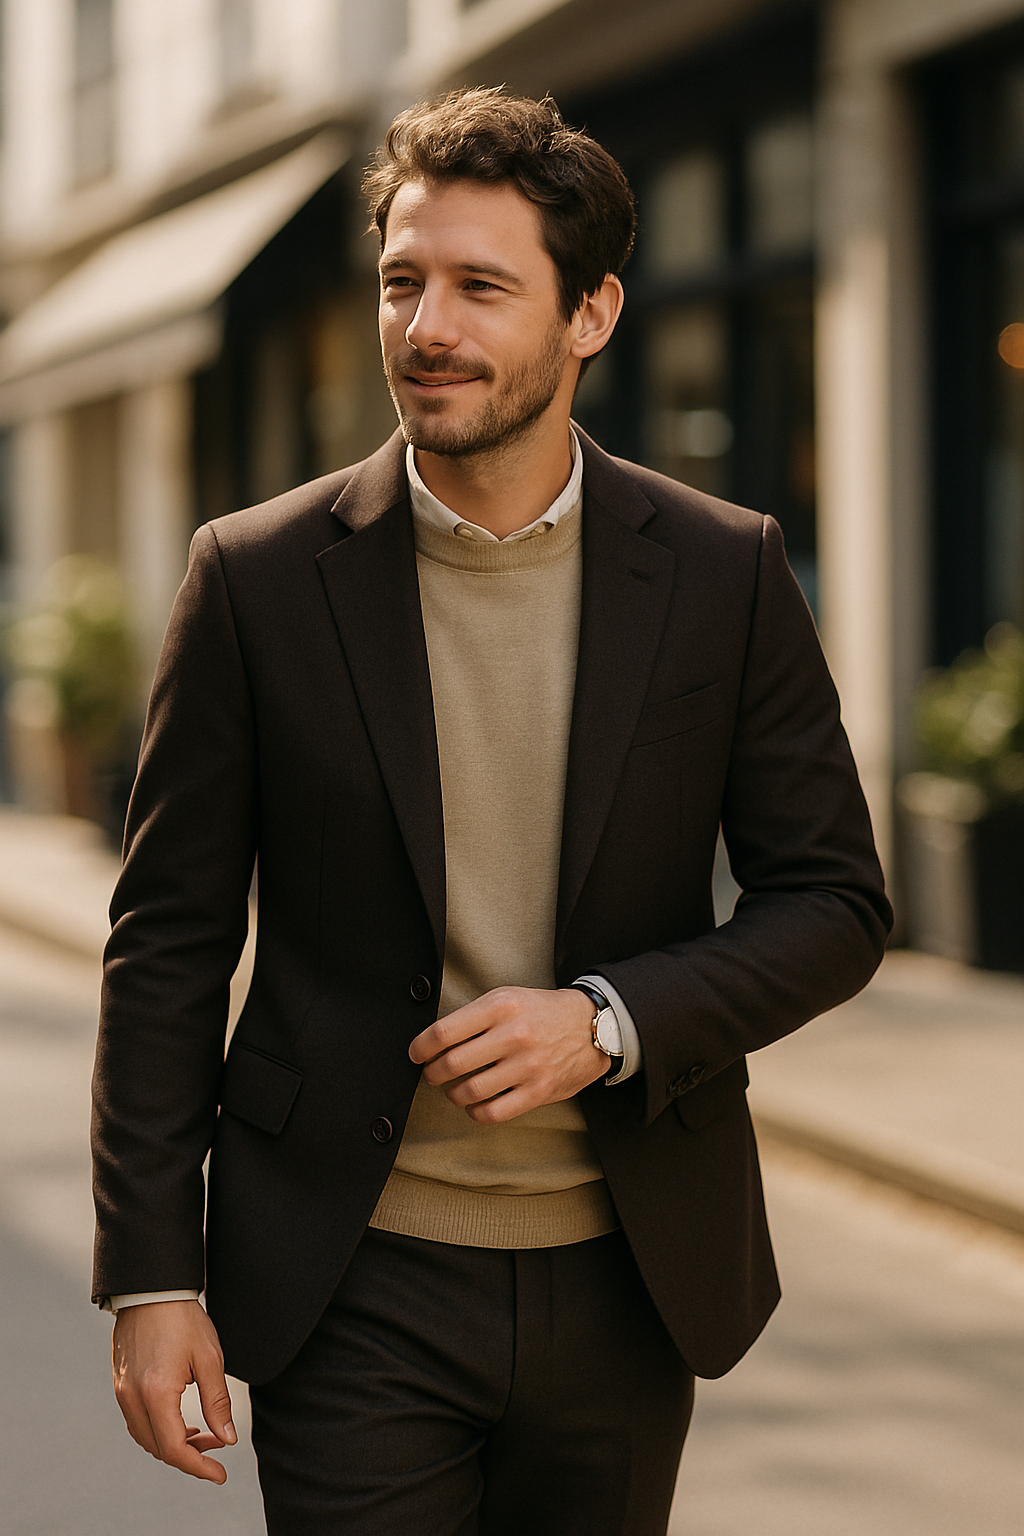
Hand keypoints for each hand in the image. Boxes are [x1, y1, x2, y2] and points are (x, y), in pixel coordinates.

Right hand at [111, 1299, 235, 1483]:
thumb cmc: (183, 1318)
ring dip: (172, 1444)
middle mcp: (132, 1398)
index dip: (199, 1467)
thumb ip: (217, 1402)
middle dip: (189, 1455)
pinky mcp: (120, 1383)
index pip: (174, 1449)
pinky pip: (136, 1421)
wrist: (152, 1288)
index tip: (220, 1474)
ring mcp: (122, 1391)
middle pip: (158, 1448)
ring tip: (201, 1435)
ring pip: (145, 1437)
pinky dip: (157, 1429)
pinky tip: (179, 1421)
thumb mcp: (209, 1358)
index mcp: (156, 1393)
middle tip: (218, 1446)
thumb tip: (227, 1438)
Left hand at [409, 986, 608, 1123]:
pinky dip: (476, 1113)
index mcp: (501, 1007)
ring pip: (470, 1091)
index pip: (444, 1032)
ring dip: (453, 1094)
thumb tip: (435, 1041)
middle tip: (432, 1073)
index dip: (421, 1047)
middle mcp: (513, 1035)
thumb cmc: (541, 1011)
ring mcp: (527, 1065)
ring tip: (454, 1089)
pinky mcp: (539, 1090)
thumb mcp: (508, 997)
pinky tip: (475, 1105)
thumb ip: (474, 1016)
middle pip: (452, 1064)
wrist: (591, 1026)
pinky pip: (494, 1112)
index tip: (416, 1054)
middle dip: (433, 1073)